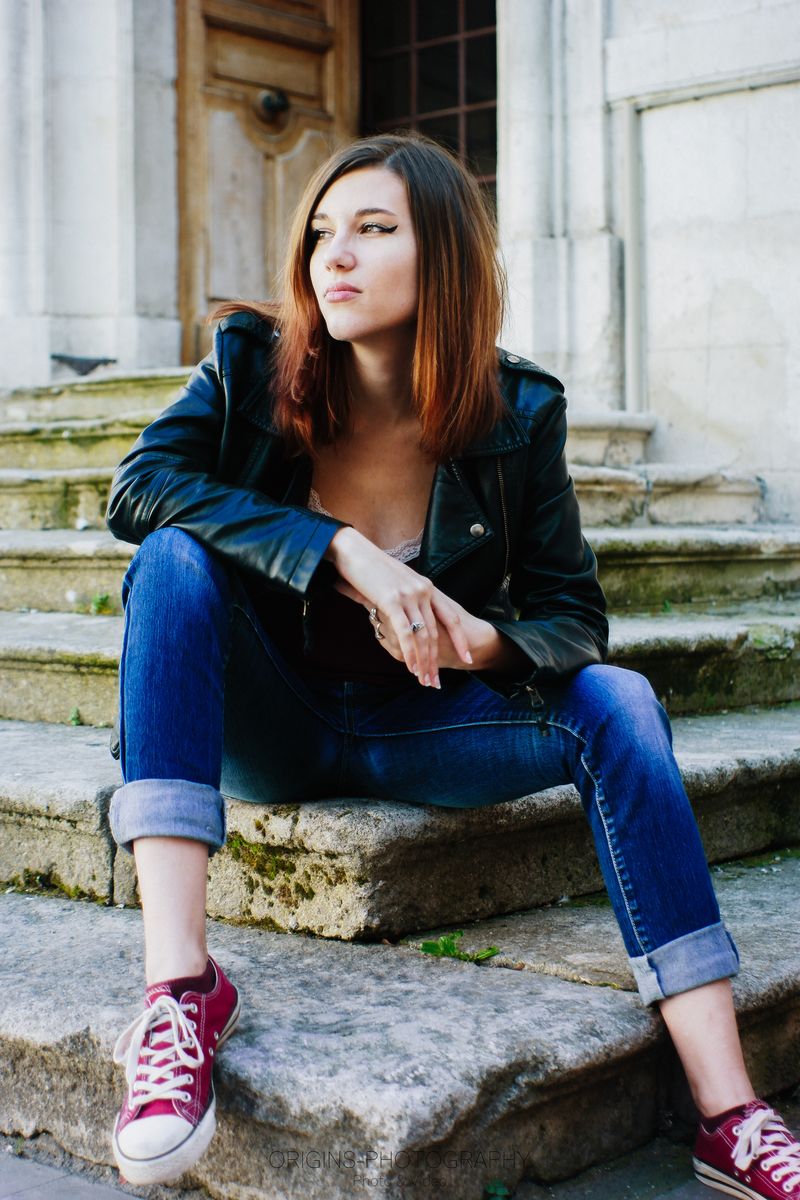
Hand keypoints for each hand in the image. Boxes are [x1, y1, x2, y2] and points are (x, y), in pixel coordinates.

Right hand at [325, 526, 473, 686]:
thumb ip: (405, 600)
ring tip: (424, 681)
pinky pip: (406, 633)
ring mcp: (409, 596)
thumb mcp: (395, 582)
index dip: (460, 640)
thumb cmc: (370, 567)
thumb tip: (406, 617)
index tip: (467, 658)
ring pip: (423, 636)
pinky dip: (411, 653)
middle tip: (435, 681)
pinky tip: (411, 668)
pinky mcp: (392, 601)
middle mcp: (423, 591)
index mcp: (427, 587)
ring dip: (424, 662)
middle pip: (436, 632)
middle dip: (435, 660)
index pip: (450, 618)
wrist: (353, 550)